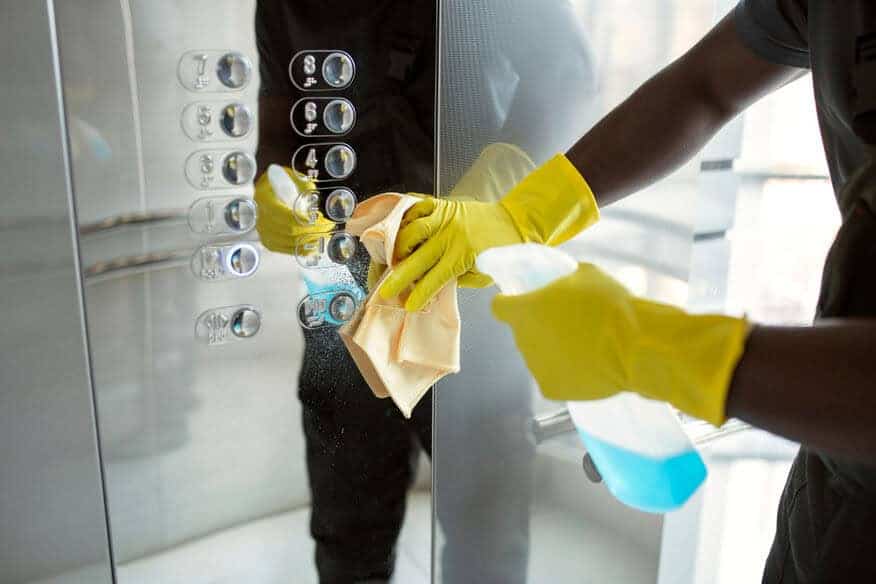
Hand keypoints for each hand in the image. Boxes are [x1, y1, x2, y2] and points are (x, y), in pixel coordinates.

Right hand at [254, 166, 334, 254]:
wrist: (270, 188)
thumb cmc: (282, 181)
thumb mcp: (292, 177)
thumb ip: (303, 185)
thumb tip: (313, 199)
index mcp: (264, 198)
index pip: (282, 214)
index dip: (301, 219)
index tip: (318, 218)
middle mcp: (260, 215)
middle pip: (289, 229)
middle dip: (312, 230)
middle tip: (327, 226)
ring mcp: (263, 230)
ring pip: (289, 241)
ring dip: (309, 240)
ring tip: (324, 234)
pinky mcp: (268, 240)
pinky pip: (284, 249)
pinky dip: (300, 249)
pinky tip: (313, 246)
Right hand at [380, 153, 598, 310]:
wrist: (515, 221)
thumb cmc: (500, 251)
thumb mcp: (483, 274)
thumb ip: (458, 279)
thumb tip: (432, 284)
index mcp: (463, 256)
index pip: (435, 279)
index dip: (420, 293)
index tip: (408, 305)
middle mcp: (451, 236)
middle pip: (418, 258)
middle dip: (399, 276)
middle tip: (385, 289)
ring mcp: (445, 217)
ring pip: (412, 230)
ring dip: (398, 245)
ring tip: (391, 258)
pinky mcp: (443, 205)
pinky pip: (417, 207)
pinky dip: (404, 217)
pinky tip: (396, 228)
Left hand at [491, 262, 749, 425]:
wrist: (632, 345)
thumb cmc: (608, 303)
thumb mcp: (585, 275)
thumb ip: (566, 280)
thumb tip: (569, 281)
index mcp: (523, 311)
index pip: (500, 307)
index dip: (512, 304)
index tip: (528, 304)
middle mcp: (523, 341)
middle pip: (526, 333)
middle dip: (542, 329)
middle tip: (573, 324)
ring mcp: (536, 367)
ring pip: (541, 356)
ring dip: (555, 351)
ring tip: (587, 347)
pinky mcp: (552, 389)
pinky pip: (555, 378)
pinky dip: (568, 374)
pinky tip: (590, 367)